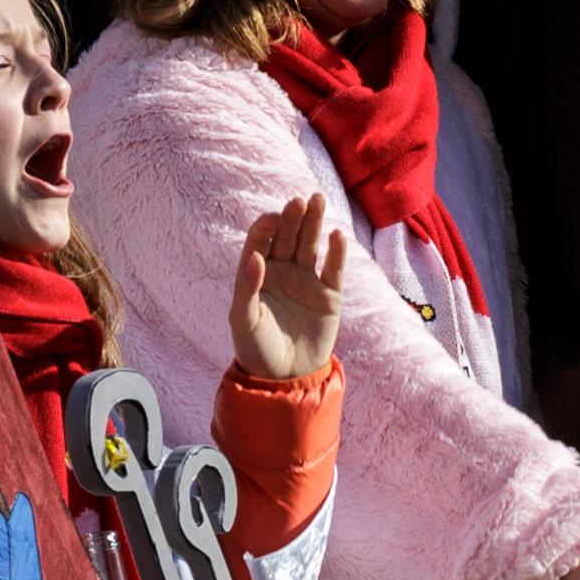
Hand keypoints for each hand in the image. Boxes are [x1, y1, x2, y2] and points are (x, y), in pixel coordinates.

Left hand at [225, 192, 347, 380]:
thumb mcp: (243, 319)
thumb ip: (247, 287)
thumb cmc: (255, 349)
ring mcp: (307, 281)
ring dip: (314, 223)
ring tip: (317, 200)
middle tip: (299, 202)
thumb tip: (255, 255)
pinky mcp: (329, 295)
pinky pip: (334, 269)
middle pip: (288, 236)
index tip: (272, 219)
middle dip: (293, 218)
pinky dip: (336, 252)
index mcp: (258, 272)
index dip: (266, 226)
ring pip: (311, 245)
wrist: (285, 378)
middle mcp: (282, 271)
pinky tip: (336, 236)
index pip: (261, 239)